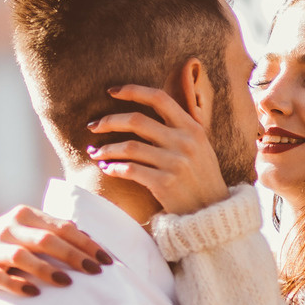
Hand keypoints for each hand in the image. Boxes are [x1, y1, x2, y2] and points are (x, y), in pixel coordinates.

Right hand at [0, 206, 108, 301]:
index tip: (106, 260)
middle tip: (96, 272)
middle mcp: (9, 228)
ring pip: (21, 257)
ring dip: (46, 270)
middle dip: (73, 256)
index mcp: (26, 215)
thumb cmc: (10, 241)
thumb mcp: (30, 229)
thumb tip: (92, 241)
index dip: (86, 244)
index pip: (62, 228)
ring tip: (67, 283)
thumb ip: (56, 232)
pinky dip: (16, 285)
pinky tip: (34, 293)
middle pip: (46, 240)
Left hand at [89, 83, 232, 214]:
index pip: (159, 98)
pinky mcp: (165, 184)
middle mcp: (185, 142)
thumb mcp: (200, 147)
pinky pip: (130, 170)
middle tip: (93, 126)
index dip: (133, 90)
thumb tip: (146, 111)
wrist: (212, 214)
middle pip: (137, 120)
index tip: (111, 91)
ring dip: (106, 149)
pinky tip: (107, 169)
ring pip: (129, 147)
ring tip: (95, 153)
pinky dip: (114, 168)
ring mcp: (176, 163)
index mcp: (192, 127)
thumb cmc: (201, 178)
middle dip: (109, 121)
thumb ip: (180, 128)